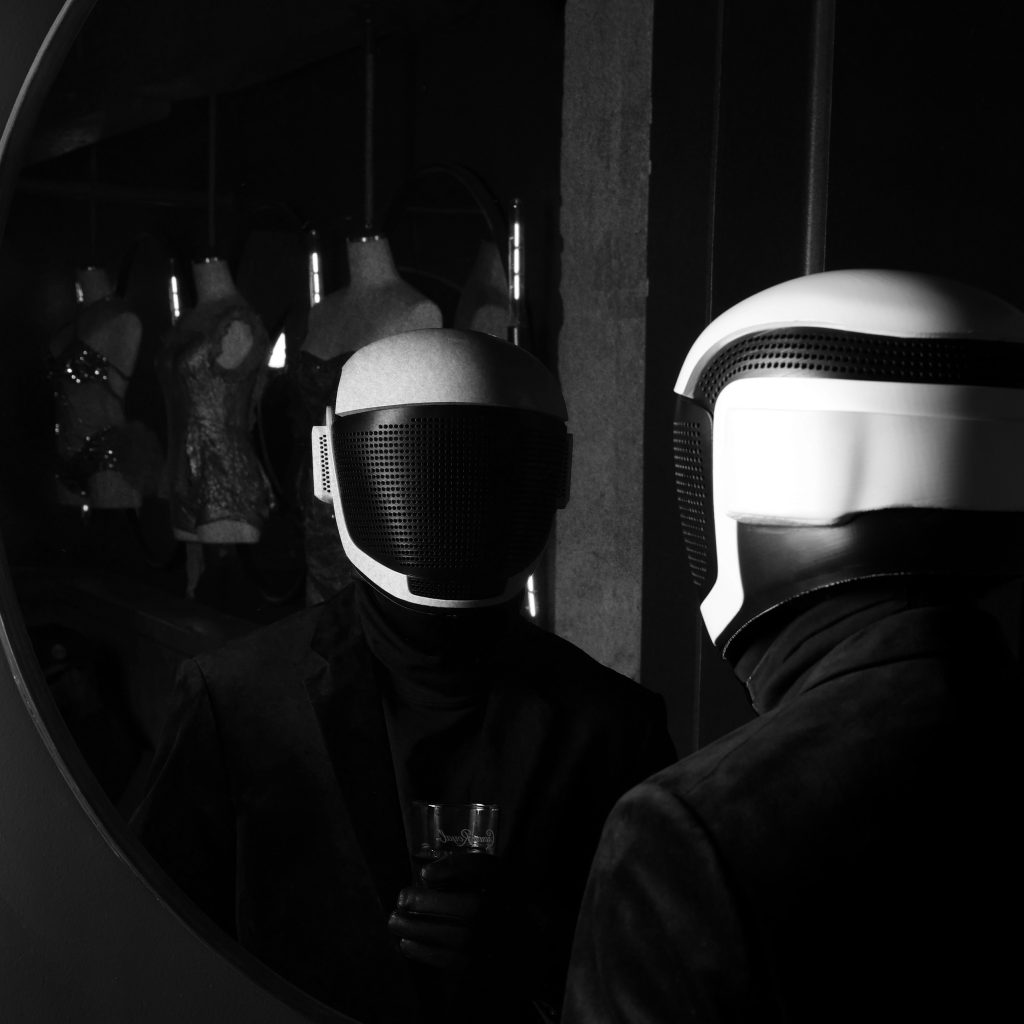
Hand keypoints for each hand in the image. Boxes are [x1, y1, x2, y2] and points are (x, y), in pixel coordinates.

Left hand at [387, 852, 500, 970]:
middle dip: (432, 903)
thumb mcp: (476, 878)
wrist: (494, 939)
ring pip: (462, 937)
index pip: (486, 870)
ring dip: (423, 930)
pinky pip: (456, 963)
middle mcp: (504, 911)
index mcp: (502, 883)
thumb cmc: (479, 901)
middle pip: (473, 907)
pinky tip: (406, 944)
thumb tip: (426, 875)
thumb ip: (458, 873)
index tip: (425, 872)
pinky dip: (428, 953)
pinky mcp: (482, 965)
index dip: (457, 868)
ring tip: (396, 922)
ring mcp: (496, 941)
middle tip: (401, 898)